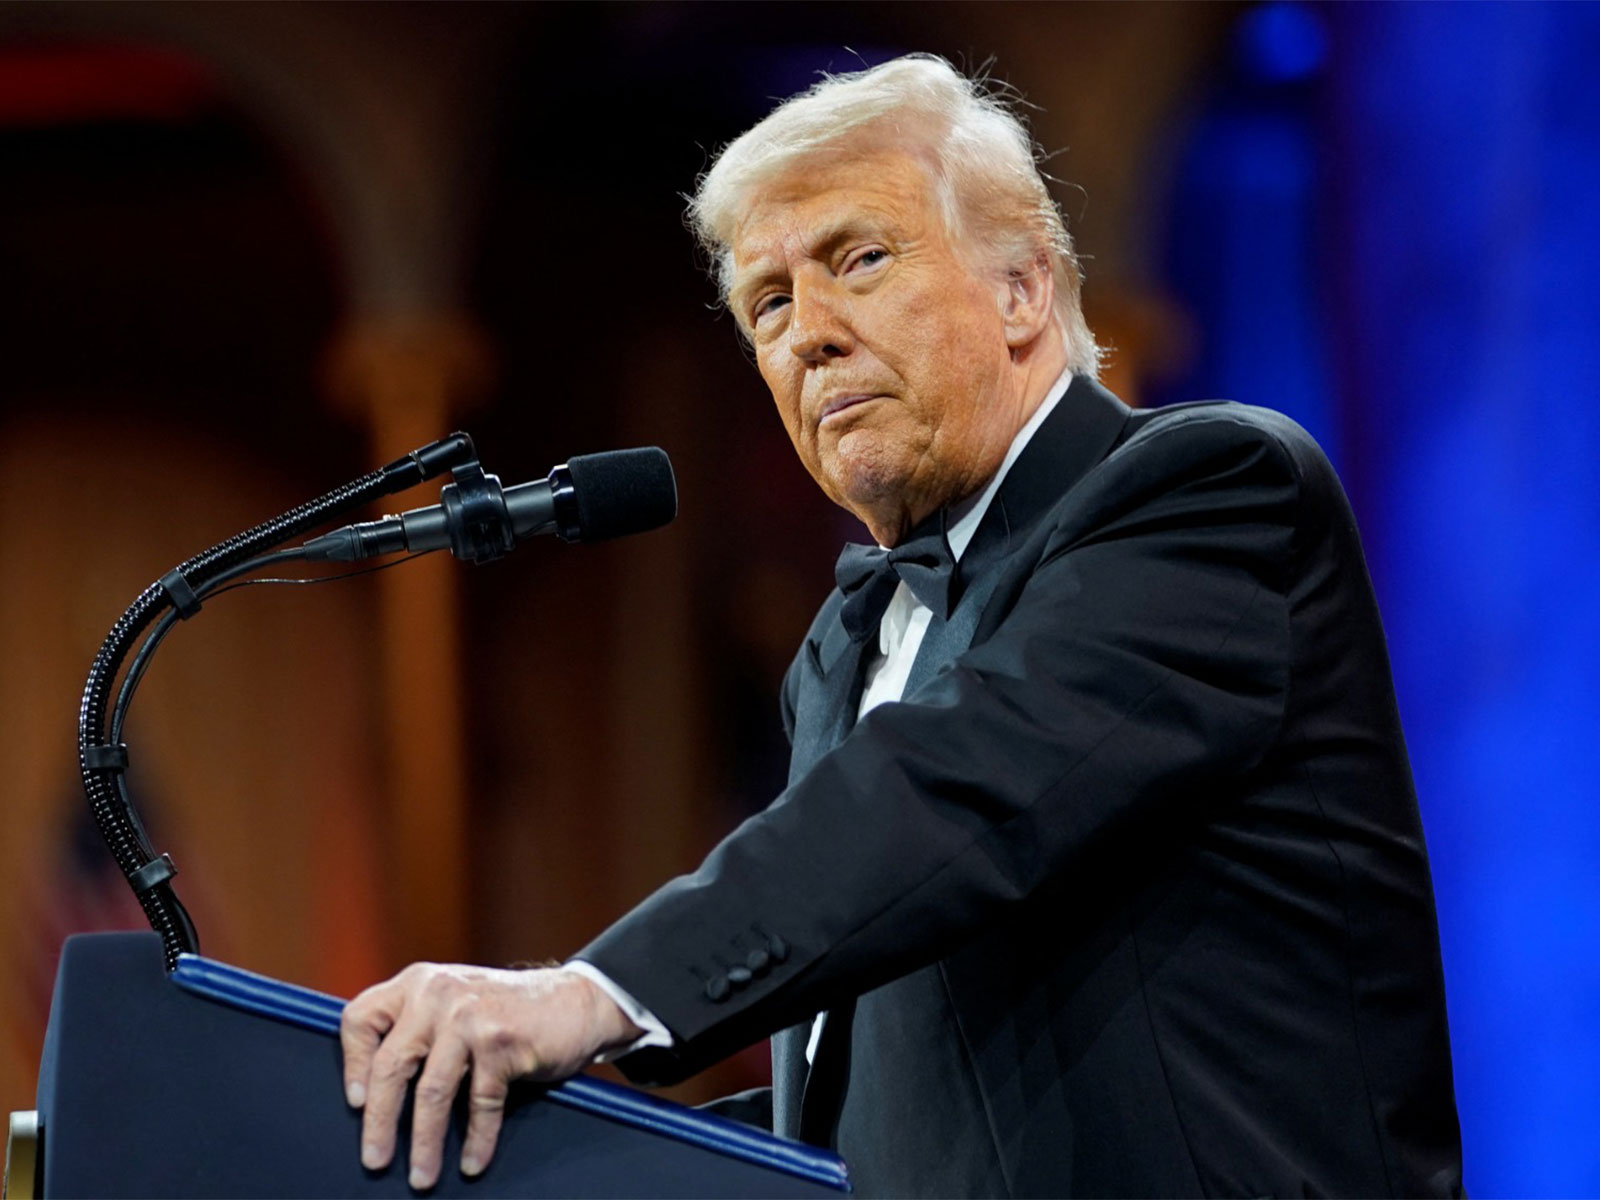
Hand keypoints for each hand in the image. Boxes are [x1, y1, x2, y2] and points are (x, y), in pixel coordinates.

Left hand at [340, 963, 641, 1189]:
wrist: (576, 1000)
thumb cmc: (507, 1010)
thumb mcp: (454, 1000)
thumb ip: (417, 1025)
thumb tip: (370, 1091)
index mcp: (418, 982)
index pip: (361, 1018)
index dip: (351, 1064)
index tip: (356, 1101)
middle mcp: (437, 993)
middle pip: (391, 1066)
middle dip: (379, 1121)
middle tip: (374, 1160)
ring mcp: (470, 1016)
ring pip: (432, 1092)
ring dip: (425, 1144)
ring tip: (422, 1176)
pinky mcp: (502, 1041)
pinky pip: (480, 1104)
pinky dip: (477, 1139)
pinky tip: (473, 1162)